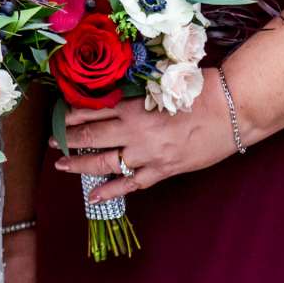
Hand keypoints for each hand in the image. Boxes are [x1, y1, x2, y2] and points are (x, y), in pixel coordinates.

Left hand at [52, 68, 237, 202]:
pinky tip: (93, 196)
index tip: (58, 118)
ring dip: (80, 164)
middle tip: (52, 142)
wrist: (232, 109)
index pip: (93, 111)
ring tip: (62, 164)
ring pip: (104, 163)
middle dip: (67, 139)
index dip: (71, 116)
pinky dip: (111, 191)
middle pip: (91, 137)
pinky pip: (131, 183)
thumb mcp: (163, 86)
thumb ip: (138, 95)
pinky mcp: (164, 170)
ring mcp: (148, 154)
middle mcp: (136, 132)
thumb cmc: (201, 91)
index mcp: (135, 107)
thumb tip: (115, 98)